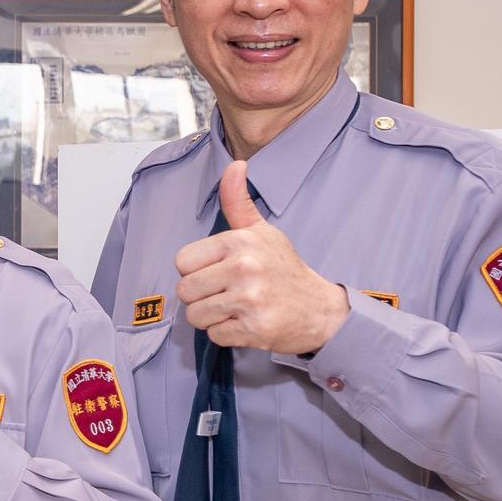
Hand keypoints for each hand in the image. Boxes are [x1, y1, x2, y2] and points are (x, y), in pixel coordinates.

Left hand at [175, 161, 348, 352]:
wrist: (320, 309)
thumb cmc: (283, 269)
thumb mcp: (261, 231)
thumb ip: (238, 202)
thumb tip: (234, 165)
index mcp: (240, 242)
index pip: (181, 262)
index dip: (195, 270)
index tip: (218, 271)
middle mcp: (244, 268)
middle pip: (185, 291)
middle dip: (201, 296)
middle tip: (228, 293)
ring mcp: (250, 299)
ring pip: (195, 315)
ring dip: (211, 316)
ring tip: (236, 307)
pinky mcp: (254, 328)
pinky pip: (214, 335)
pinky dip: (226, 333)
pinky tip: (246, 322)